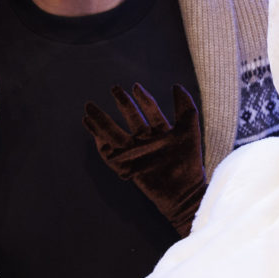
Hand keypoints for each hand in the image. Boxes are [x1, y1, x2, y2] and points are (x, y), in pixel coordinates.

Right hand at [82, 83, 206, 235]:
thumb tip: (176, 86)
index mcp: (162, 133)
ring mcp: (136, 154)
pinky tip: (93, 132)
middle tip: (114, 88)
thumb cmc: (189, 164)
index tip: (136, 86)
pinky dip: (100, 144)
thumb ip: (185, 108)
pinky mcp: (127, 168)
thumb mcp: (189, 131)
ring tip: (89, 109)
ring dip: (102, 122)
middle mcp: (148, 141)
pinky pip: (109, 155)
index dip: (143, 98)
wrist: (184, 192)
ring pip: (116, 134)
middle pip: (131, 118)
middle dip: (122, 103)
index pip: (150, 111)